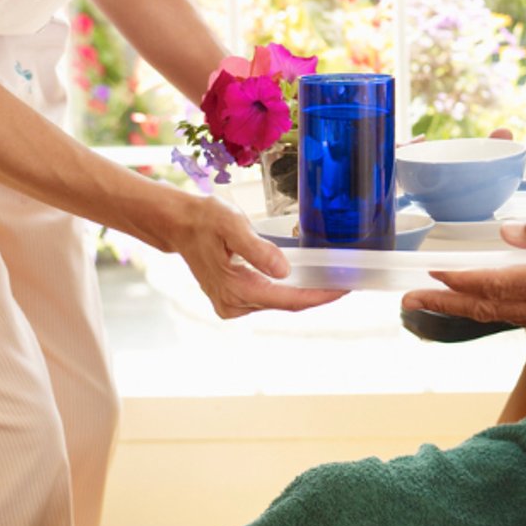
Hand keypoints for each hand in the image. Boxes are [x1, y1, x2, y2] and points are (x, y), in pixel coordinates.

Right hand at [169, 195, 346, 318]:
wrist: (179, 225)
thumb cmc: (204, 220)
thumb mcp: (232, 225)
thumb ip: (258, 249)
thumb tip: (284, 272)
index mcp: (236, 289)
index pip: (288, 300)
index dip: (320, 296)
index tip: (345, 289)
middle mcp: (233, 304)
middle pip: (287, 304)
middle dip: (317, 294)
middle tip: (346, 281)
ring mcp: (231, 305)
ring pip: (278, 302)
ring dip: (303, 292)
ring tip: (330, 279)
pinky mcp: (232, 300)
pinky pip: (268, 298)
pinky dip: (286, 289)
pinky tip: (303, 277)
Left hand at [401, 214, 525, 344]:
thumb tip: (508, 233)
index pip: (492, 284)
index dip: (456, 281)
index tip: (427, 274)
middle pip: (483, 308)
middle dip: (442, 304)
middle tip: (407, 301)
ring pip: (497, 316)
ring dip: (461, 309)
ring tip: (431, 304)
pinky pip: (516, 318)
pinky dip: (489, 311)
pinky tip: (480, 302)